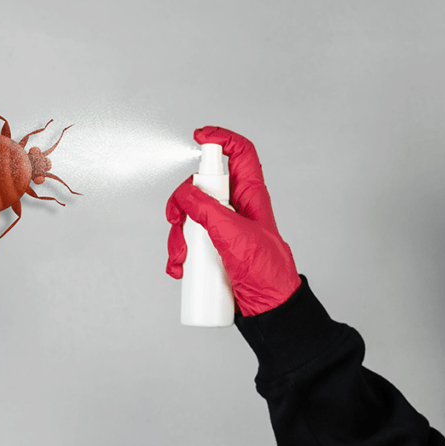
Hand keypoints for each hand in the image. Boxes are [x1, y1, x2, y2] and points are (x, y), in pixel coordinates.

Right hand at [165, 126, 300, 315]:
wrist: (266, 309)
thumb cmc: (265, 272)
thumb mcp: (234, 235)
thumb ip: (208, 209)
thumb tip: (186, 194)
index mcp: (250, 196)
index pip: (240, 154)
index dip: (222, 139)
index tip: (200, 136)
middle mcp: (236, 209)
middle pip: (201, 187)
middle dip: (182, 204)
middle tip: (177, 219)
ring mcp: (224, 229)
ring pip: (189, 217)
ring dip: (178, 238)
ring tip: (185, 258)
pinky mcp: (214, 249)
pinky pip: (188, 243)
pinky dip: (179, 255)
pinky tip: (182, 269)